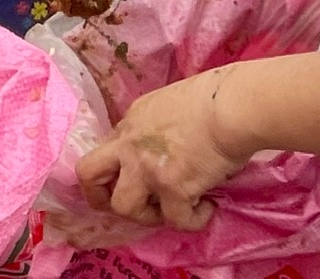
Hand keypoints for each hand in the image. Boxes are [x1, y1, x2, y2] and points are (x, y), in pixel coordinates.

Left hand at [76, 70, 253, 232]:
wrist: (230, 107)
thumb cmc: (212, 98)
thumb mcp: (168, 104)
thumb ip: (156, 128)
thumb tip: (168, 148)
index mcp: (130, 122)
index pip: (106, 151)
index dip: (119, 169)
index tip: (139, 178)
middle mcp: (129, 145)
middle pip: (88, 174)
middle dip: (100, 196)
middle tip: (128, 206)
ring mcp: (146, 168)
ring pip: (123, 207)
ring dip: (148, 216)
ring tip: (172, 210)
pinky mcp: (172, 188)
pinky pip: (175, 221)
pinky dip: (193, 221)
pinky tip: (208, 208)